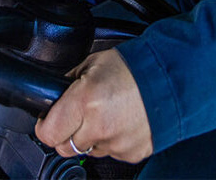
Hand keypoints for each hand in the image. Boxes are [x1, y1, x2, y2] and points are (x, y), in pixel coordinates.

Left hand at [35, 49, 152, 164]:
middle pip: (65, 147)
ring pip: (88, 150)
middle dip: (67, 131)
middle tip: (79, 113)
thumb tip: (55, 94)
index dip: (45, 125)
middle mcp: (99, 126)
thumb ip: (70, 81)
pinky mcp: (132, 153)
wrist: (170, 76)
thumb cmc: (135, 65)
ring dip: (92, 135)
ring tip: (108, 111)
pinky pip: (111, 152)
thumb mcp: (93, 62)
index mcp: (85, 100)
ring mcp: (117, 143)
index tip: (47, 119)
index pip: (48, 133)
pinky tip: (121, 119)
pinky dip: (112, 139)